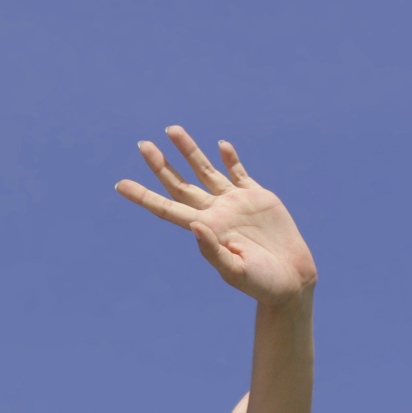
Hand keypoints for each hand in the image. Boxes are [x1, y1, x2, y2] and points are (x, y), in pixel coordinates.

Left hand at [116, 128, 316, 304]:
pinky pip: (239, 173)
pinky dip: (230, 158)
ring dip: (189, 151)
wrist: (291, 280)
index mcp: (204, 229)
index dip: (143, 196)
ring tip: (172, 130)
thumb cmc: (260, 283)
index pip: (166, 208)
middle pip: (180, 184)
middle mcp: (215, 213)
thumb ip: (213, 249)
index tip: (120, 184)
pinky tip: (219, 145)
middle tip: (142, 145)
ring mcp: (235, 203)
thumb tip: (195, 226)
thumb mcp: (234, 270)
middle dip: (161, 165)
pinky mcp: (258, 198)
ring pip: (205, 171)